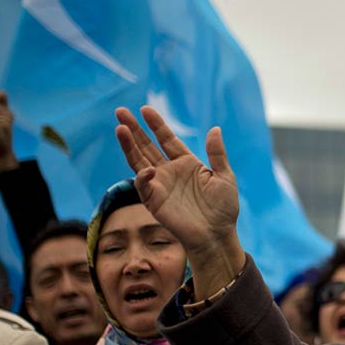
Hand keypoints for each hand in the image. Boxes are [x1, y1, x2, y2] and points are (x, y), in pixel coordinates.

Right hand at [114, 105, 244, 296]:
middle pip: (147, 146)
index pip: (166, 139)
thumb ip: (217, 153)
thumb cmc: (223, 208)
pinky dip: (143, 176)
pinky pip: (144, 185)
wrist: (217, 235)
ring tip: (120, 128)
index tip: (145, 109)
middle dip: (134, 129)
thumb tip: (215, 128)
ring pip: (139, 161)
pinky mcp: (154, 201)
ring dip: (129, 145)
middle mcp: (169, 172)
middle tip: (120, 112)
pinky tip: (146, 169)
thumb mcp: (224, 176)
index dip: (156, 125)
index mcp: (186, 163)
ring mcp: (160, 185)